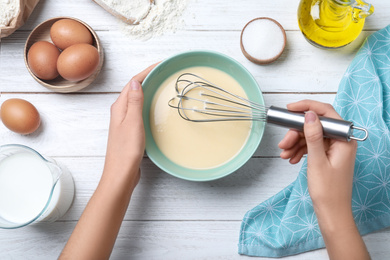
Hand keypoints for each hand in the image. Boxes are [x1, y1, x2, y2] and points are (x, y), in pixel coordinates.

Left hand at [103, 64, 156, 185]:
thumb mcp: (133, 122)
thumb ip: (134, 102)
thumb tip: (135, 81)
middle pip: (134, 89)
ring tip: (162, 84)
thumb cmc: (126, 150)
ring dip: (148, 90)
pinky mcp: (130, 130)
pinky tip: (155, 107)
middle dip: (148, 78)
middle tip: (164, 72)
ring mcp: (125, 121)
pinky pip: (139, 110)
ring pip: (137, 99)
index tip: (160, 64)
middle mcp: (120, 112)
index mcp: (119, 107)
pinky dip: (148, 103)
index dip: (146, 71)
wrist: (121, 173)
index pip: (132, 83)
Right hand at [278, 100, 368, 259]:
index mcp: (344, 139)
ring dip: (295, 143)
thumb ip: (314, 135)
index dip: (307, 108)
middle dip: (296, 132)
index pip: (326, 113)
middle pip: (315, 125)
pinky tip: (290, 158)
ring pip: (310, 136)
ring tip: (284, 154)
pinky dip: (299, 150)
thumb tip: (309, 114)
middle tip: (283, 143)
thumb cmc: (328, 190)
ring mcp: (334, 148)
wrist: (331, 211)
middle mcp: (341, 141)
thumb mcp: (317, 160)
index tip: (290, 108)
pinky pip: (311, 146)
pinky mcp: (328, 155)